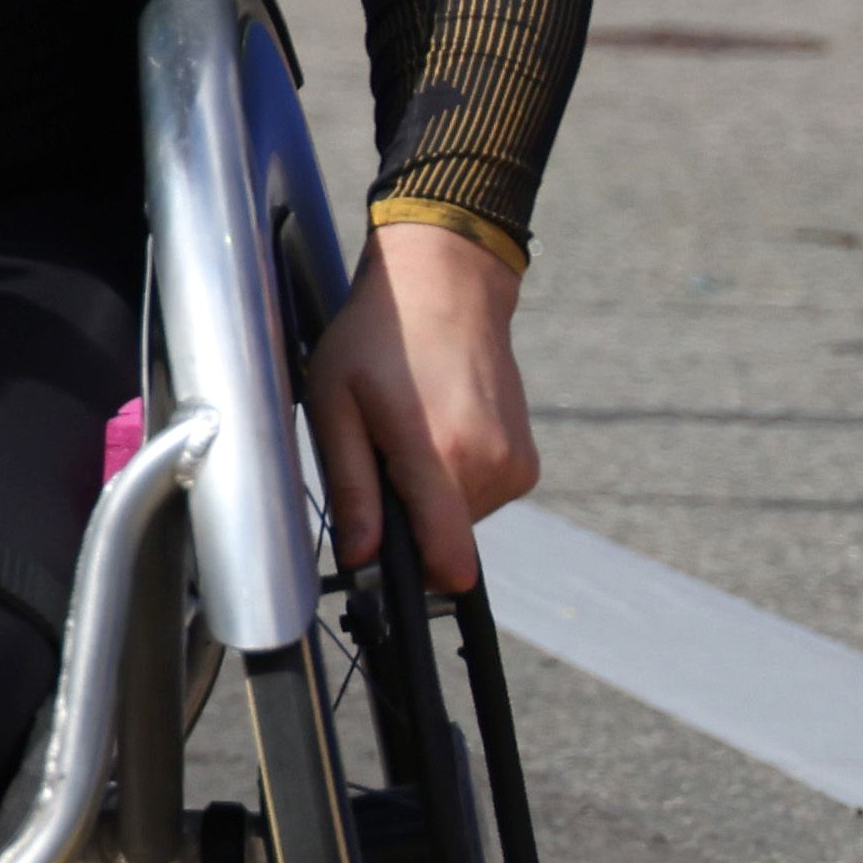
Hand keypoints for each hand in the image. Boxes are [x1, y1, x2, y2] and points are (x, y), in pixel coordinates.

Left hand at [298, 217, 537, 596]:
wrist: (446, 285)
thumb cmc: (378, 336)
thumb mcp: (336, 404)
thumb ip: (351, 487)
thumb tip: (360, 557)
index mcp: (441, 456)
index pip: (447, 565)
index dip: (411, 577)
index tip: (382, 555)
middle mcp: (490, 466)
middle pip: (443, 545)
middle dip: (407, 519)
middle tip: (380, 457)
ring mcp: (516, 464)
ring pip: (461, 523)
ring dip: (430, 498)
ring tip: (408, 435)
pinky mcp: (526, 462)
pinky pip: (480, 498)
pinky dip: (454, 481)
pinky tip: (437, 431)